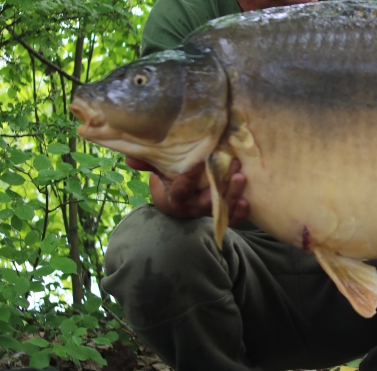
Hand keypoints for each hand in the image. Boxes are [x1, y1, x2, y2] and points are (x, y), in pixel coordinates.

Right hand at [125, 156, 249, 225]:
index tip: (197, 164)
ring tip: (241, 176)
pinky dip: (239, 213)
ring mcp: (207, 213)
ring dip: (232, 194)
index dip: (187, 180)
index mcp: (173, 198)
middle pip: (204, 201)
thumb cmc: (171, 178)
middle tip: (232, 165)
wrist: (184, 196)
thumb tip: (130, 157)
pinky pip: (231, 219)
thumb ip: (148, 162)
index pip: (180, 191)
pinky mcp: (221, 216)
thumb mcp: (160, 170)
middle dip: (219, 185)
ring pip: (220, 208)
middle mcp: (191, 208)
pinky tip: (246, 201)